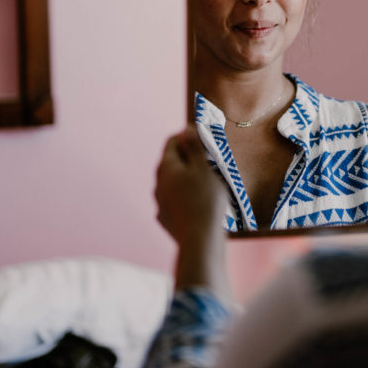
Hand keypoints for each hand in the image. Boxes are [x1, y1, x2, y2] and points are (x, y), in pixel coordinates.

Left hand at [155, 125, 231, 294]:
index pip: (171, 142)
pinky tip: (199, 204)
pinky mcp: (165, 219)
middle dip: (188, 159)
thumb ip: (193, 147)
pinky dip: (185, 198)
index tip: (202, 139)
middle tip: (209, 161)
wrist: (199, 239)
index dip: (186, 136)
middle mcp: (158, 183)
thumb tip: (185, 129)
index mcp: (166, 167)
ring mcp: (160, 202)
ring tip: (207, 184)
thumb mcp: (203, 168)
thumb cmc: (205, 199)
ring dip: (187, 179)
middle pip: (171, 163)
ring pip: (173, 184)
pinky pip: (175, 202)